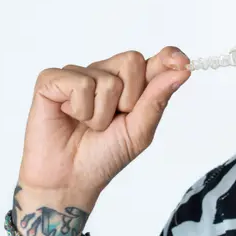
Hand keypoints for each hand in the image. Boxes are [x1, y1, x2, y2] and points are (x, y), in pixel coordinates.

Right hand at [15, 47, 190, 228]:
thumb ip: (158, 98)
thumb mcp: (139, 130)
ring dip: (101, 114)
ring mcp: (77, 74)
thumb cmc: (104, 155)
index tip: (181, 62)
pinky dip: (80, 109)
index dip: (169, 56)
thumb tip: (183, 69)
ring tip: (88, 125)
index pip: (154, 60)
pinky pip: (80, 83)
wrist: (70, 179)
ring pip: (106, 79)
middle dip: (128, 99)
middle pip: (132, 61)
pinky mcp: (52, 80)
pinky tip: (69, 116)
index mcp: (130, 85)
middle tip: (112, 120)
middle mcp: (104, 73)